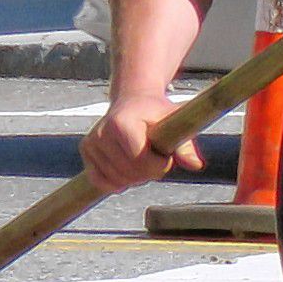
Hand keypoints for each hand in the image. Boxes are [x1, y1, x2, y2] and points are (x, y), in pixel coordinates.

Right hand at [81, 90, 202, 194]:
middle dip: (149, 172)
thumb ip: (185, 145)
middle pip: (129, 173)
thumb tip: (196, 165)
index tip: (167, 156)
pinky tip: (128, 169)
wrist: (134, 99)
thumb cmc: (157, 111)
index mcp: (122, 123)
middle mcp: (101, 133)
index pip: (140, 161)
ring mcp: (91, 142)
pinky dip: (116, 182)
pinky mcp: (86, 151)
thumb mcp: (175, 122)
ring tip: (143, 158)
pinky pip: (99, 181)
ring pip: (116, 180)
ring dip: (135, 177)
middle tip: (157, 158)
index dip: (160, 165)